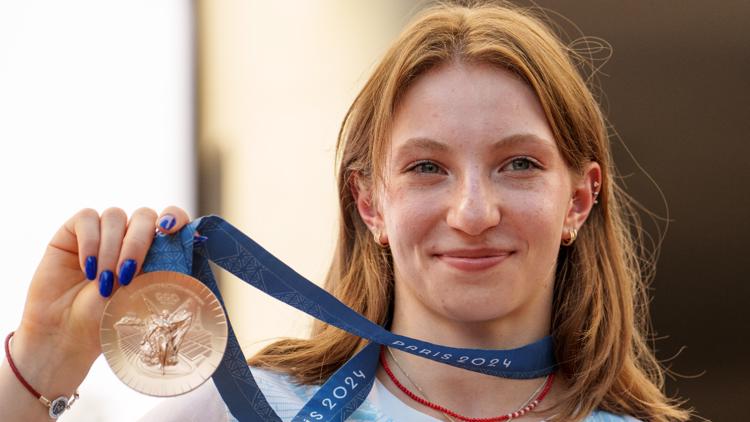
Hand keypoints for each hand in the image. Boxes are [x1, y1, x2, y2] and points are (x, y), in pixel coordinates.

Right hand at [11, 206, 189, 393]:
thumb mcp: (144, 295)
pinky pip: (87, 218)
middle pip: (144, 216)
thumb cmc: (110, 318)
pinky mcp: (74, 231)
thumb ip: (164, 269)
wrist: (68, 333)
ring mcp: (103, 231)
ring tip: (104, 282)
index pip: (172, 218)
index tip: (169, 229)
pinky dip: (90, 242)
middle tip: (128, 275)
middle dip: (137, 243)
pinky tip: (88, 268)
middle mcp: (130, 235)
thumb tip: (191, 246)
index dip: (175, 216)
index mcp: (154, 248)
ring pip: (115, 216)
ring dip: (111, 249)